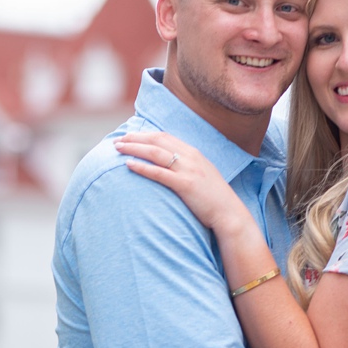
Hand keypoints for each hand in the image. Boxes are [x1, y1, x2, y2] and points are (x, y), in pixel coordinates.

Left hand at [114, 131, 249, 232]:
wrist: (230, 214)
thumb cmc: (213, 198)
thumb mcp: (201, 175)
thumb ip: (186, 166)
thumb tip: (169, 165)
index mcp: (193, 152)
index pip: (164, 136)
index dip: (144, 134)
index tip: (129, 135)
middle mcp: (190, 157)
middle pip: (157, 140)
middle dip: (135, 138)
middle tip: (117, 140)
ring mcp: (188, 170)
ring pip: (155, 153)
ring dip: (134, 148)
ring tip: (117, 148)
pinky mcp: (185, 184)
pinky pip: (159, 173)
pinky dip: (142, 167)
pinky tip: (128, 165)